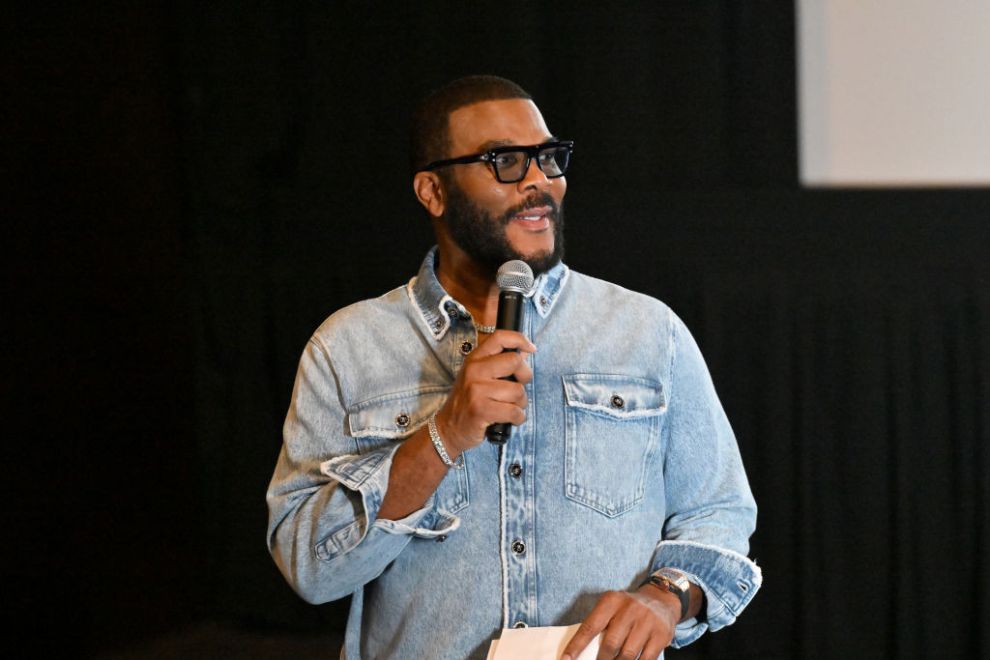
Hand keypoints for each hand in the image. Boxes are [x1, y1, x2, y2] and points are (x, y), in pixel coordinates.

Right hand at [436, 330, 534, 454]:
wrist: (449, 428)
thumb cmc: (468, 402)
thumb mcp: (478, 377)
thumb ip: (500, 364)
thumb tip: (525, 351)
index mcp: (474, 360)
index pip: (500, 338)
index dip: (520, 339)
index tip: (531, 349)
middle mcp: (474, 371)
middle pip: (515, 362)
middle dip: (525, 377)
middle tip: (516, 389)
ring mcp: (476, 390)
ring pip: (518, 391)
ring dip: (520, 403)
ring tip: (508, 408)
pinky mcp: (481, 410)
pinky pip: (514, 411)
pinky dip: (518, 418)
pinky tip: (509, 420)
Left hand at [562, 586, 679, 659]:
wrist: (661, 600)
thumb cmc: (628, 609)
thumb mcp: (612, 607)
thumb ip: (599, 624)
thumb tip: (582, 651)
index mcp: (611, 601)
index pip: (590, 627)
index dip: (576, 646)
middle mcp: (629, 610)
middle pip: (610, 645)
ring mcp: (647, 622)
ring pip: (627, 655)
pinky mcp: (661, 635)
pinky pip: (645, 659)